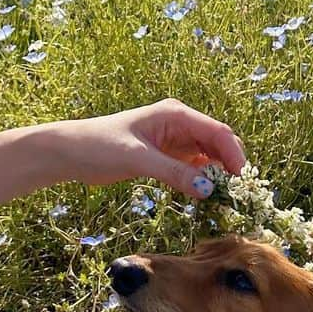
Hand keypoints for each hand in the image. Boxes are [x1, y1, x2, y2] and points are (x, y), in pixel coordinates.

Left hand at [52, 99, 245, 197]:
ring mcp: (174, 140)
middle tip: (236, 193)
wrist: (71, 152)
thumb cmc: (100, 146)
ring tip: (224, 197)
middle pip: (218, 142)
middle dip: (230, 164)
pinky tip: (205, 194)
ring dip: (218, 174)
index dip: (234, 154)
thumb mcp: (138, 159)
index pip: (217, 131)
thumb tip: (208, 189)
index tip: (241, 180)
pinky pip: (194, 167)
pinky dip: (202, 179)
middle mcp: (179, 124)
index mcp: (175, 114)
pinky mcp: (167, 156)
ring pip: (209, 156)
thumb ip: (173, 173)